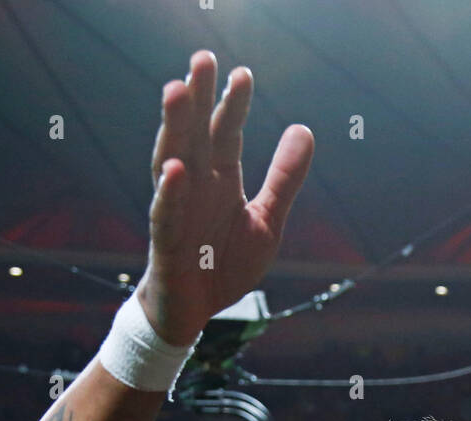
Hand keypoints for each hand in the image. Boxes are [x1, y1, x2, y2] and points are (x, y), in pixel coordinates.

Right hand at [136, 49, 313, 344]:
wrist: (196, 311)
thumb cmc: (225, 265)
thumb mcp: (266, 222)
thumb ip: (284, 179)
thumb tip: (304, 129)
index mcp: (220, 178)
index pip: (227, 133)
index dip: (234, 104)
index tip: (243, 74)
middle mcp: (195, 185)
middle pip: (196, 134)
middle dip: (198, 98)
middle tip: (202, 59)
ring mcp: (177, 209)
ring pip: (173, 160)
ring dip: (175, 128)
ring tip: (177, 92)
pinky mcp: (166, 242)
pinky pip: (166, 213)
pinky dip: (170, 192)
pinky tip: (176, 170)